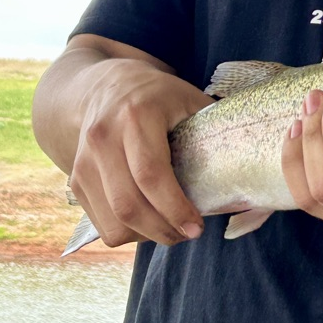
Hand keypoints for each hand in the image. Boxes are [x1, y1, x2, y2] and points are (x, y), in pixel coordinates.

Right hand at [69, 57, 213, 248]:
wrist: (103, 85)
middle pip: (129, 205)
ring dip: (145, 237)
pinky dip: (127, 232)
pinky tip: (148, 221)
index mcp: (136, 115)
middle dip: (163, 230)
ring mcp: (84, 160)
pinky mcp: (75, 178)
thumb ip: (211, 129)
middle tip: (189, 234)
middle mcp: (103, 137)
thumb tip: (246, 167)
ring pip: (112, 221)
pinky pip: (101, 223)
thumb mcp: (187, 98)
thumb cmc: (157, 95)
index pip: (151, 174)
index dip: (175, 208)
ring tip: (171, 230)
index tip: (197, 227)